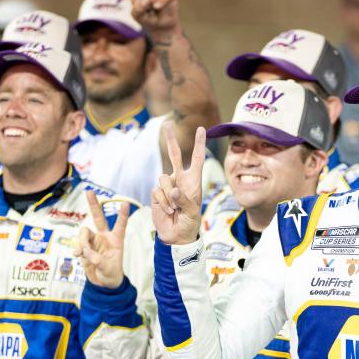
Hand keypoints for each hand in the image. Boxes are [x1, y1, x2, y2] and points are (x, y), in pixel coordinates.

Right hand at [76, 191, 129, 288]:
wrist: (103, 283)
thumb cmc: (111, 274)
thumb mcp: (109, 268)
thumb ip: (98, 260)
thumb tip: (86, 254)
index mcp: (116, 240)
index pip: (120, 225)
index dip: (122, 215)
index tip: (126, 203)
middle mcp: (104, 237)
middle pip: (98, 218)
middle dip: (93, 204)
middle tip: (89, 191)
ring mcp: (93, 241)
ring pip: (84, 233)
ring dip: (83, 242)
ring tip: (84, 254)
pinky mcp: (85, 248)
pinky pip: (78, 245)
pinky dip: (78, 250)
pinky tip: (77, 256)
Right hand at [151, 122, 204, 244]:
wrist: (176, 235)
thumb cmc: (189, 223)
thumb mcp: (192, 212)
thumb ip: (184, 200)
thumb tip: (173, 189)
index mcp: (193, 181)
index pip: (196, 159)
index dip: (198, 144)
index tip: (201, 128)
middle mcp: (179, 179)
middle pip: (173, 155)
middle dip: (170, 139)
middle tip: (166, 123)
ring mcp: (167, 186)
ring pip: (163, 179)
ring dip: (169, 196)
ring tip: (175, 209)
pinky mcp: (156, 194)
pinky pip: (157, 192)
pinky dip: (163, 203)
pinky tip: (168, 211)